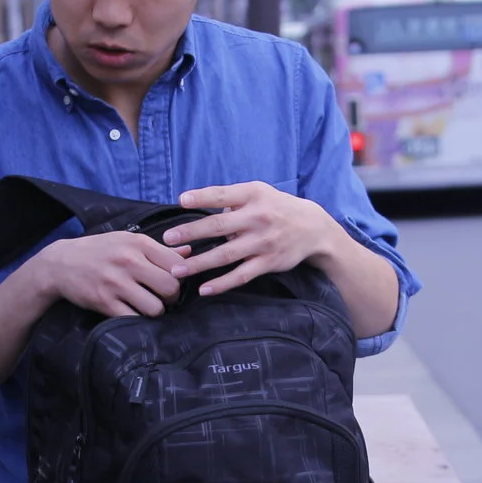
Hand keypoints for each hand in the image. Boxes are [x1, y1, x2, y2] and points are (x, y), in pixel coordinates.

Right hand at [30, 231, 182, 317]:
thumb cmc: (100, 250)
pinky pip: (134, 318)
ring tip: (147, 305)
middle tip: (163, 298)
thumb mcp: (127, 241)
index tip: (172, 281)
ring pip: (155, 308)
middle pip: (171, 287)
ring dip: (155, 311)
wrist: (60, 263)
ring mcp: (116, 283)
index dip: (180, 277)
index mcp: (138, 243)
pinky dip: (137, 319)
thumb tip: (189, 253)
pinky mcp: (104, 302)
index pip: (177, 264)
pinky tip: (132, 311)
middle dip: (171, 297)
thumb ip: (159, 249)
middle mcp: (129, 261)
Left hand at [165, 182, 342, 296]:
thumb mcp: (258, 193)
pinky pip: (242, 275)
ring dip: (199, 263)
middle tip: (167, 238)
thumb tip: (201, 210)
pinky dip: (223, 283)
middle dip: (192, 232)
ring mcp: (263, 242)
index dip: (202, 197)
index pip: (223, 195)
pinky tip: (205, 289)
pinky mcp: (269, 262)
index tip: (181, 200)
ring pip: (226, 254)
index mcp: (253, 195)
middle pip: (219, 226)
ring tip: (177, 270)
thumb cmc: (276, 207)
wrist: (313, 228)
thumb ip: (231, 200)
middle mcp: (258, 217)